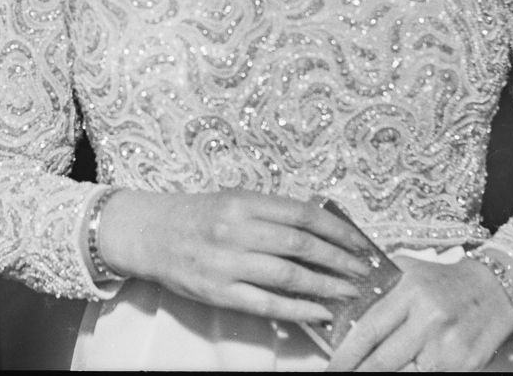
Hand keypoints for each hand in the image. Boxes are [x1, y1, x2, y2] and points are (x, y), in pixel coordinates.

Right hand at [102, 190, 376, 324]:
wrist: (149, 233)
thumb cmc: (195, 215)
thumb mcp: (232, 200)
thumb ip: (269, 212)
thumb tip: (318, 228)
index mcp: (243, 201)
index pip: (301, 214)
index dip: (336, 229)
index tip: (359, 242)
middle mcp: (236, 228)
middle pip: (300, 245)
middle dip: (339, 259)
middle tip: (363, 271)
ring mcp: (227, 262)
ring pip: (288, 275)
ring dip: (326, 285)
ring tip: (351, 292)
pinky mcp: (219, 292)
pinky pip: (267, 305)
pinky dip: (299, 310)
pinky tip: (321, 312)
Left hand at [325, 256, 512, 371]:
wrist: (495, 289)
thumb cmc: (443, 280)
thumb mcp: (408, 270)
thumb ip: (380, 285)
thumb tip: (347, 304)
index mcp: (411, 291)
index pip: (370, 328)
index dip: (347, 353)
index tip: (331, 365)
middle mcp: (430, 319)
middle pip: (385, 360)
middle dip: (359, 372)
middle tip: (339, 375)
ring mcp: (450, 346)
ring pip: (407, 374)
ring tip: (366, 371)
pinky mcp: (467, 364)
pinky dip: (413, 375)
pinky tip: (403, 371)